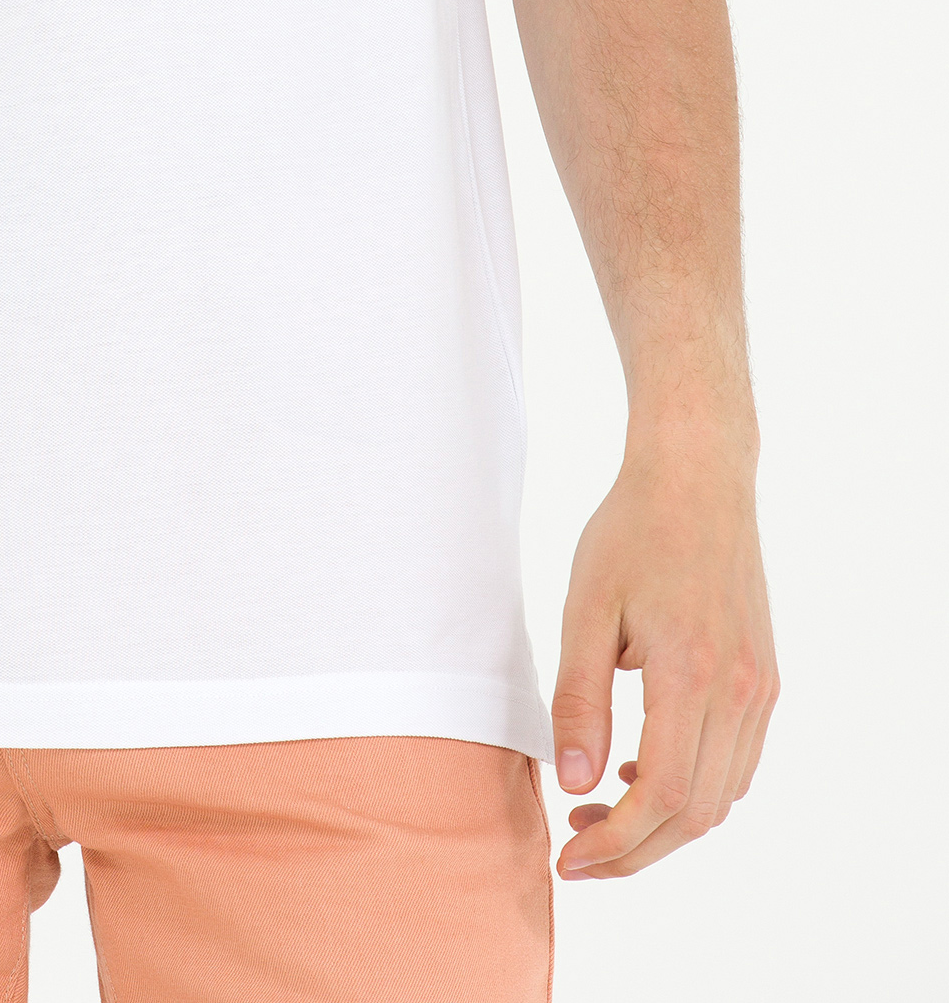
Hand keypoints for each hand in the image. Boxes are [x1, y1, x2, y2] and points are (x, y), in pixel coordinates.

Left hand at [550, 437, 778, 878]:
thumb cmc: (633, 531)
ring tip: (600, 812)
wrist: (698, 476)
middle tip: (577, 852)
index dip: (616, 844)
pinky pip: (738, 763)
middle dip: (635, 850)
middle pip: (697, 814)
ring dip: (664, 825)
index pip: (662, 797)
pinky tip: (644, 770)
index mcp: (690, 674)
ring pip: (723, 797)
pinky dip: (696, 788)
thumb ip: (579, 698)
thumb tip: (573, 784)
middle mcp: (739, 692)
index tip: (568, 857)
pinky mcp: (766, 680)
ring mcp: (760, 689)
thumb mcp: (586, 607)